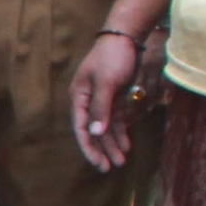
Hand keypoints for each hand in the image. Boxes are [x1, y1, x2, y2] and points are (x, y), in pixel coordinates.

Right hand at [70, 27, 143, 173]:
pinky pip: (116, 121)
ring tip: (121, 161)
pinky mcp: (115, 99)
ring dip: (112, 144)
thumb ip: (101, 108)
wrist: (126, 37)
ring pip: (105, 128)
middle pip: (93, 131)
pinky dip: (121, 133)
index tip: (97, 163)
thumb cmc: (113, 57)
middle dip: (101, 150)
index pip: (81, 127)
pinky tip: (126, 145)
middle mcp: (88, 101)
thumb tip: (95, 133)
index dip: (88, 147)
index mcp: (79, 96)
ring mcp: (102, 101)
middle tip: (108, 168)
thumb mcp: (107, 82)